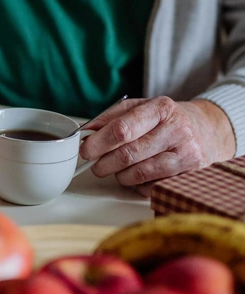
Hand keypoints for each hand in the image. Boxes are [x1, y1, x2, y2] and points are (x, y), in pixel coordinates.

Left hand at [80, 97, 235, 195]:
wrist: (208, 130)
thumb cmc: (166, 120)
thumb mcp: (141, 108)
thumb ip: (111, 117)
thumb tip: (87, 132)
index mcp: (161, 109)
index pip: (123, 129)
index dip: (99, 142)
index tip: (85, 150)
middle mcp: (177, 130)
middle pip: (128, 154)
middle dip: (104, 163)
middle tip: (96, 165)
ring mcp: (187, 154)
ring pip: (139, 173)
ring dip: (119, 175)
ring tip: (115, 170)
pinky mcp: (190, 175)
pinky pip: (152, 186)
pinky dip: (137, 184)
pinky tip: (137, 175)